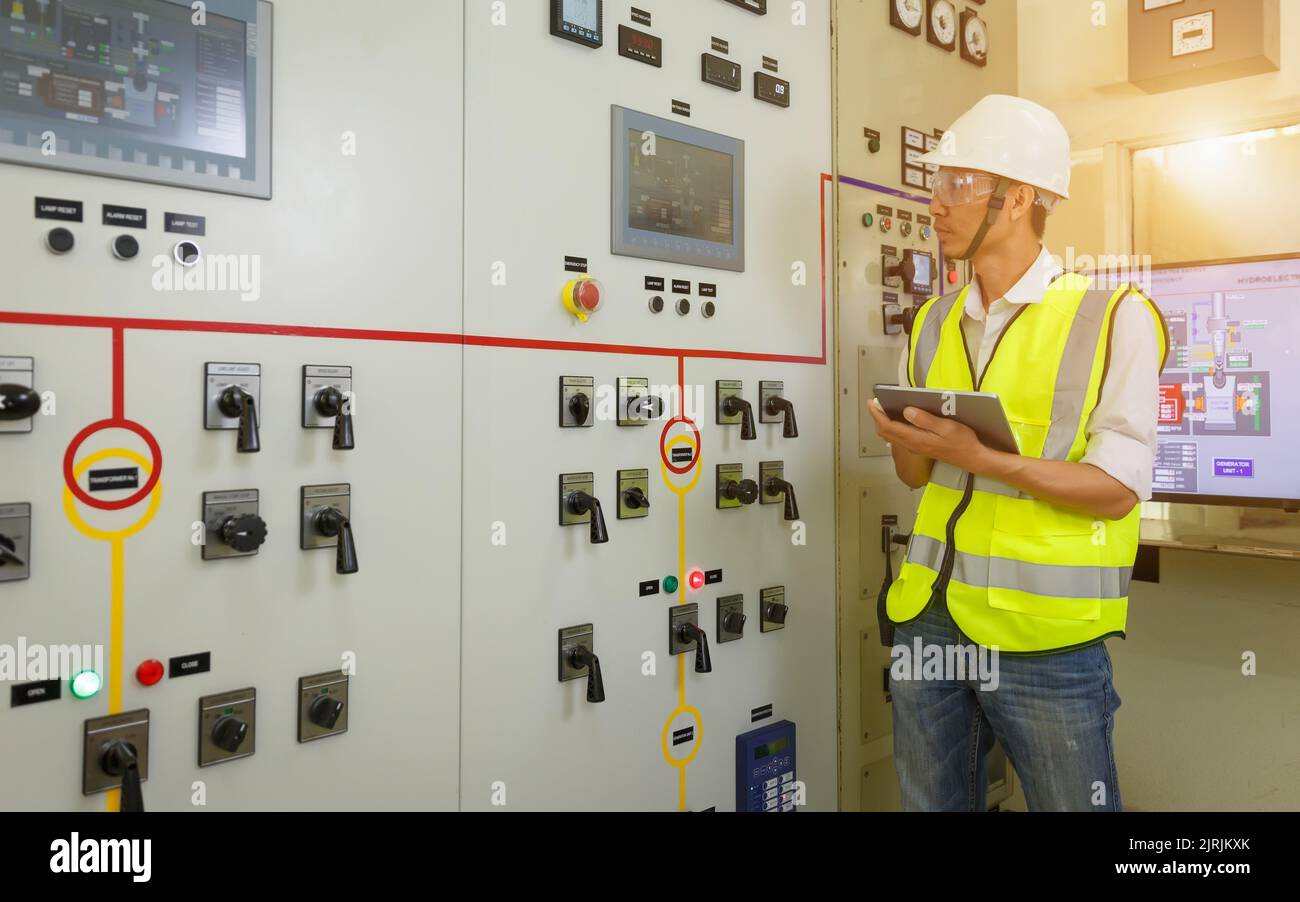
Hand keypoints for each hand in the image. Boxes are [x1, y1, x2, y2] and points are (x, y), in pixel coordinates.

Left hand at [867, 399, 995, 473]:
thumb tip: (906, 411)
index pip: (889, 426)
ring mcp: (914, 447)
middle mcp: (911, 445)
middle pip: (886, 433)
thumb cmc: (961, 441)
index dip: (877, 414)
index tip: (871, 402)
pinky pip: (898, 438)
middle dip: (877, 418)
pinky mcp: (919, 447)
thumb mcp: (946, 427)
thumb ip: (925, 420)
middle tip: (875, 403)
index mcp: (915, 438)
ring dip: (884, 423)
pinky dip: (892, 428)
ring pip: (891, 436)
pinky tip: (897, 419)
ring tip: (883, 409)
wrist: (971, 458)